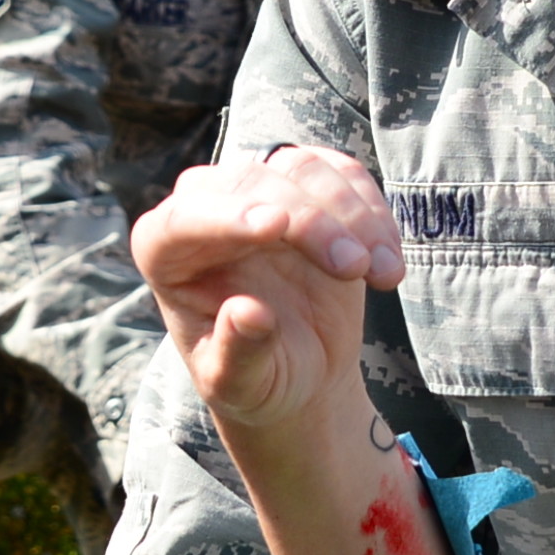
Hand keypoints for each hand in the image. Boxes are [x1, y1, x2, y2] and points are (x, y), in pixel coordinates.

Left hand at [130, 148, 400, 452]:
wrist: (299, 369)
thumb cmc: (255, 379)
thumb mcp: (240, 385)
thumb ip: (238, 354)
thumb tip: (249, 315)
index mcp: (166, 254)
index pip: (182, 220)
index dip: (226, 217)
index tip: (274, 227)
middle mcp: (205, 209)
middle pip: (251, 184)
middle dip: (309, 220)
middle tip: (353, 268)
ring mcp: (259, 190)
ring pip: (302, 169)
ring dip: (351, 215)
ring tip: (380, 274)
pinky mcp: (307, 185)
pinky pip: (341, 173)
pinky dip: (373, 211)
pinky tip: (389, 261)